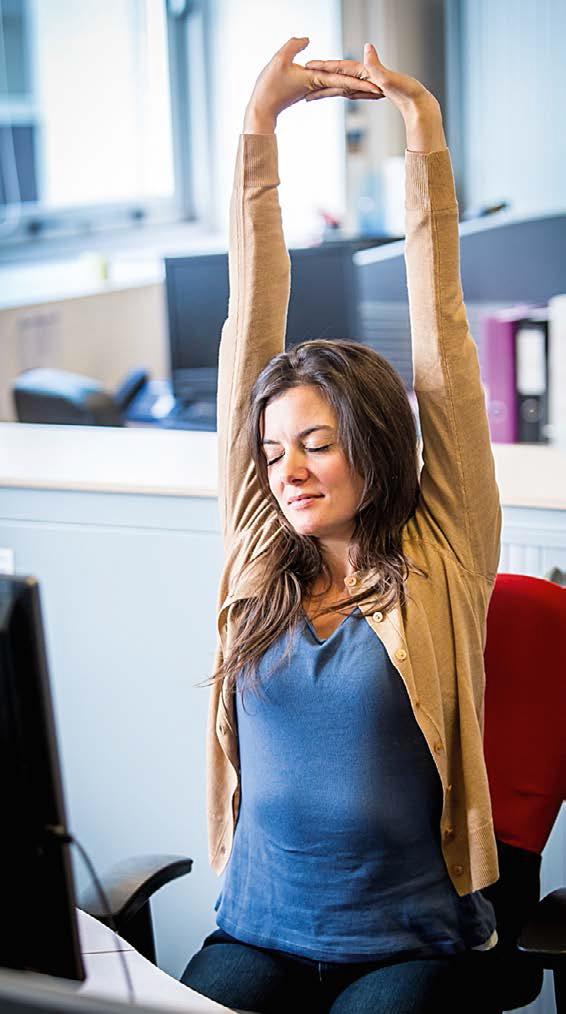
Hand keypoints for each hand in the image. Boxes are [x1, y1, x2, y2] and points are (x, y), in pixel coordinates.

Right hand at [243, 37, 382, 133]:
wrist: (260, 111)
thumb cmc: (266, 87)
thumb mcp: (278, 60)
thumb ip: (294, 46)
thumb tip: (308, 38)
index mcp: (316, 80)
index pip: (344, 80)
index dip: (362, 82)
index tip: (378, 86)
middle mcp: (319, 86)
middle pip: (347, 88)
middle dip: (366, 90)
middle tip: (386, 92)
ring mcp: (314, 90)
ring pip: (341, 90)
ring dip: (358, 92)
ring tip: (375, 92)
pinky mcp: (309, 91)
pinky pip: (330, 90)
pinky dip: (341, 90)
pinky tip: (351, 91)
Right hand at [306, 43, 446, 151]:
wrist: (417, 101)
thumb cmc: (406, 89)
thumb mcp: (389, 77)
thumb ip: (376, 64)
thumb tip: (368, 47)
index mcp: (365, 71)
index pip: (339, 68)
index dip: (323, 66)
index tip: (307, 65)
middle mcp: (363, 75)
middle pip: (335, 76)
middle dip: (317, 77)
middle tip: (300, 77)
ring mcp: (366, 83)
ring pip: (340, 85)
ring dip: (324, 88)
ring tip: (309, 92)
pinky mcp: (369, 92)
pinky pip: (348, 92)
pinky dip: (338, 93)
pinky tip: (331, 95)